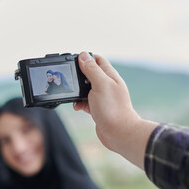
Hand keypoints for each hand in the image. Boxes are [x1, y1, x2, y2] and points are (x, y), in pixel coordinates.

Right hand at [74, 52, 157, 168]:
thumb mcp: (100, 84)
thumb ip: (92, 69)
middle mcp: (107, 84)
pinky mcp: (98, 108)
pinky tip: (78, 107)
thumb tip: (83, 55)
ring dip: (77, 91)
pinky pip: (85, 101)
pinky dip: (79, 103)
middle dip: (78, 76)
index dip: (85, 58)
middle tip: (69, 80)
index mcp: (109, 75)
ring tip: (73, 96)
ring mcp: (102, 97)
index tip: (73, 61)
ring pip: (86, 89)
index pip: (97, 59)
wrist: (119, 133)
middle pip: (89, 74)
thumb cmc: (112, 109)